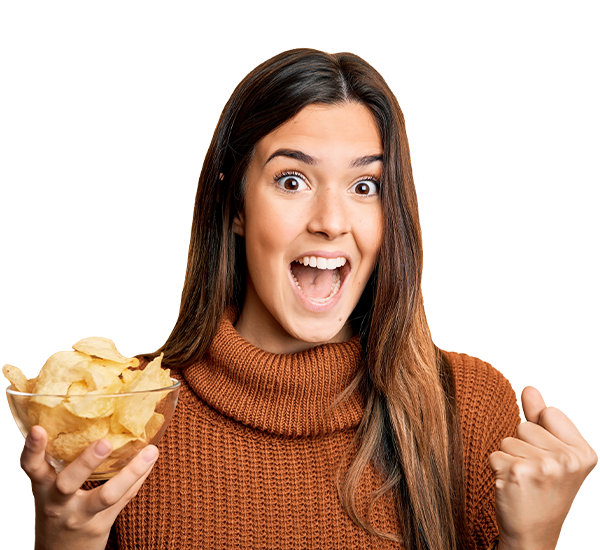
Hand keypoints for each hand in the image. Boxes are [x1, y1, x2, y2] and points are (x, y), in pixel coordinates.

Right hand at [21, 425, 158, 549]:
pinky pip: (124, 499)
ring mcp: (80, 516)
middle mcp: (58, 504)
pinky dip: (139, 478)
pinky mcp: (100, 525)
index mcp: (43, 488)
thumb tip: (91, 422)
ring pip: (106, 495)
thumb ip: (63, 463)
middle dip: (86, 462)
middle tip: (104, 442)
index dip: (33, 449)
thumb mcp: (50, 490)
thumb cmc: (59, 511)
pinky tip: (151, 461)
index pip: (32, 468)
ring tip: (150, 452)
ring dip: (131, 472)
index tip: (39, 430)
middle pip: (68, 482)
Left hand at [489, 387, 596, 549]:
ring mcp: (544, 467)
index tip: (548, 460)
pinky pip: (494, 454)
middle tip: (533, 475)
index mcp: (583, 453)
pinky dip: (497, 469)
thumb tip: (530, 388)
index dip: (540, 435)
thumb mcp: (550, 454)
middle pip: (524, 426)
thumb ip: (540, 419)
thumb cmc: (541, 490)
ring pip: (507, 440)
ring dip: (509, 459)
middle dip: (522, 446)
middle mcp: (567, 460)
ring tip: (523, 482)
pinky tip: (512, 487)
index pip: (548, 413)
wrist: (531, 534)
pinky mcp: (518, 473)